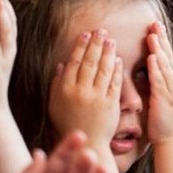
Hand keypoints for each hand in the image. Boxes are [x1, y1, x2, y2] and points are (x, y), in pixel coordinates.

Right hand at [48, 30, 121, 148]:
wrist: (87, 141)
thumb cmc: (68, 122)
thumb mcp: (54, 103)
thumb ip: (56, 83)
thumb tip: (62, 64)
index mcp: (65, 89)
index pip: (74, 62)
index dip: (80, 46)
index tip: (86, 34)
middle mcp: (81, 91)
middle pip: (90, 62)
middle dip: (96, 44)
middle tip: (101, 31)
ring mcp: (97, 97)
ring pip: (103, 69)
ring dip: (108, 53)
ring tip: (111, 40)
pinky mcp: (111, 103)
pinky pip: (114, 82)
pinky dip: (116, 70)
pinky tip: (118, 59)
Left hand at [145, 22, 172, 147]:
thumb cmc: (165, 125)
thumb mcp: (163, 101)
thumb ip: (157, 86)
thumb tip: (147, 73)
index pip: (169, 58)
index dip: (163, 43)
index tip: (156, 28)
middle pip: (169, 57)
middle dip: (162, 39)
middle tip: (155, 23)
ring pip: (165, 66)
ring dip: (159, 49)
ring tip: (152, 34)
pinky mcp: (166, 100)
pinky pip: (160, 81)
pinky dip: (156, 68)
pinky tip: (152, 57)